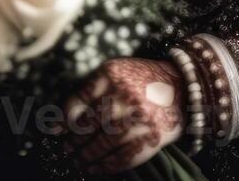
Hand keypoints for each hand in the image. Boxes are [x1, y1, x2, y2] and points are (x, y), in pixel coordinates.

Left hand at [58, 57, 185, 174]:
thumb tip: (57, 122)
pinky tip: (96, 168)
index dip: (64, 121)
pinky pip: (123, 157)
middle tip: (65, 150)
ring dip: (86, 157)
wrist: (182, 86)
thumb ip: (88, 91)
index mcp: (111, 73)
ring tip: (77, 162)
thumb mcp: (115, 72)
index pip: (79, 101)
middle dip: (73, 141)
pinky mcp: (152, 137)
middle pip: (90, 124)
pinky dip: (106, 166)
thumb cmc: (140, 80)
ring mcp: (139, 117)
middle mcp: (124, 94)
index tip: (56, 132)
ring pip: (104, 143)